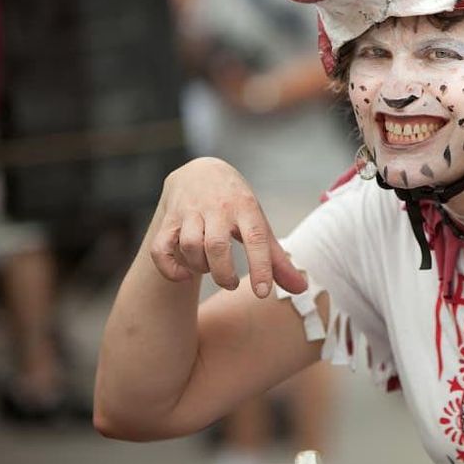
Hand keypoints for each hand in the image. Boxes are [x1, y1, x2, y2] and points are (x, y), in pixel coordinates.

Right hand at [149, 158, 307, 297]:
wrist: (201, 171)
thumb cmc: (237, 205)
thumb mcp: (259, 225)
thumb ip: (278, 260)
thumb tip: (302, 289)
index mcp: (247, 208)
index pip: (256, 237)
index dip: (261, 266)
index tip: (262, 293)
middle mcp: (218, 208)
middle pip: (217, 246)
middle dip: (223, 273)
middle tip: (230, 283)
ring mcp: (191, 211)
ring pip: (190, 245)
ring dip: (200, 267)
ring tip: (210, 269)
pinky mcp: (169, 218)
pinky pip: (161, 248)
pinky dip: (170, 268)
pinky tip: (184, 275)